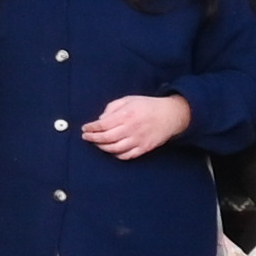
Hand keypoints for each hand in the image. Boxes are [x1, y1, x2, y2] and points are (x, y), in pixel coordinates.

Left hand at [78, 93, 193, 159]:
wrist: (171, 115)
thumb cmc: (147, 105)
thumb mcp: (128, 99)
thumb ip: (112, 107)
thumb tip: (100, 119)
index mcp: (127, 115)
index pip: (103, 125)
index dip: (91, 128)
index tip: (85, 128)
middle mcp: (132, 128)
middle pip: (106, 138)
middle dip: (93, 139)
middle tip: (86, 137)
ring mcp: (138, 140)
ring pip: (115, 149)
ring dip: (102, 148)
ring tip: (96, 144)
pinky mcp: (145, 148)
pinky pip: (127, 156)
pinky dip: (116, 155)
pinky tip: (111, 151)